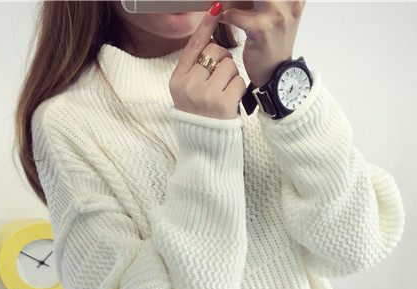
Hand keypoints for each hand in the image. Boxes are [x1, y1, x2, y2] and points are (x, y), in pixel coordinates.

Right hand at [169, 2, 245, 119]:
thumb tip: (209, 39)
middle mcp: (189, 86)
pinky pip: (238, 81)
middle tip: (220, 78)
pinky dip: (238, 89)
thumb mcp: (187, 92)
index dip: (205, 26)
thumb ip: (193, 68)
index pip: (193, 46)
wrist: (205, 148)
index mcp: (178, 80)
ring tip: (224, 92)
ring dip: (232, 75)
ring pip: (229, 64)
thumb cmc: (199, 116)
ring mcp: (205, 95)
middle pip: (215, 52)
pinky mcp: (223, 104)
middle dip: (223, 59)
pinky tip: (231, 101)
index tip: (215, 6)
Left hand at [218, 0, 305, 86]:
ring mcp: (277, 16)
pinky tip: (222, 17)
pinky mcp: (261, 30)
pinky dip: (225, 15)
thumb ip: (270, 0)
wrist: (276, 73)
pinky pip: (235, 14)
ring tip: (222, 1)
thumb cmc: (274, 43)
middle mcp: (290, 2)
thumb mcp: (280, 13)